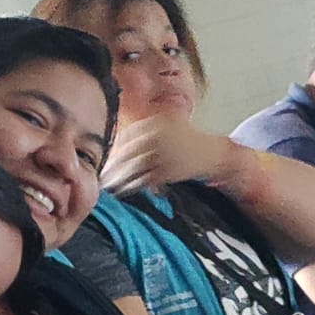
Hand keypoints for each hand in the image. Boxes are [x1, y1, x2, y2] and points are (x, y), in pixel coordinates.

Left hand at [100, 116, 232, 194]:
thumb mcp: (168, 125)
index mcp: (155, 123)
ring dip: (118, 178)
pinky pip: (144, 179)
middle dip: (112, 166)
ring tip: (108, 186)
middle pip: (126, 152)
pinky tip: (123, 191)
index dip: (112, 150)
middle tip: (101, 176)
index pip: (125, 136)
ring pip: (133, 167)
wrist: (214, 154)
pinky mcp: (169, 171)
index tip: (104, 160)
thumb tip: (118, 144)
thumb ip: (145, 131)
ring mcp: (163, 153)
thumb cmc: (189, 141)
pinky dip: (132, 186)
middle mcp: (158, 136)